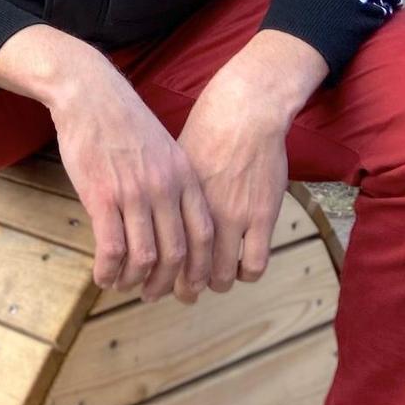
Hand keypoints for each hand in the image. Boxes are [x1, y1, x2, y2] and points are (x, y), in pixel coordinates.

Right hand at [48, 58, 213, 303]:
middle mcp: (164, 188)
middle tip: (153, 295)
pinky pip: (111, 248)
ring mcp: (134, 193)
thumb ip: (174, 182)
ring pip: (144, 256)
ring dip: (135, 281)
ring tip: (124, 287)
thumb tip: (174, 219)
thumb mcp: (164, 148)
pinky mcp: (101, 196)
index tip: (189, 283)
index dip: (198, 266)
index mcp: (184, 177)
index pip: (203, 234)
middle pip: (177, 253)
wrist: (90, 94)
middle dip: (167, 283)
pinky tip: (102, 276)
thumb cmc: (124, 121)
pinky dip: (108, 270)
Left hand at [172, 68, 291, 301]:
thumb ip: (162, 189)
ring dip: (214, 284)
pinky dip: (245, 274)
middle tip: (181, 292)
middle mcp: (199, 212)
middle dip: (181, 287)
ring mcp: (233, 216)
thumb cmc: (206, 129)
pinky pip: (254, 264)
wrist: (244, 111)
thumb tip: (143, 208)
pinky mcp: (262, 216)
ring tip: (212, 282)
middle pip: (185, 270)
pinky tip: (240, 269)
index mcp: (173, 199)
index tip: (154, 277)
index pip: (158, 250)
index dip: (154, 271)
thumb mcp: (172, 159)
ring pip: (220, 275)